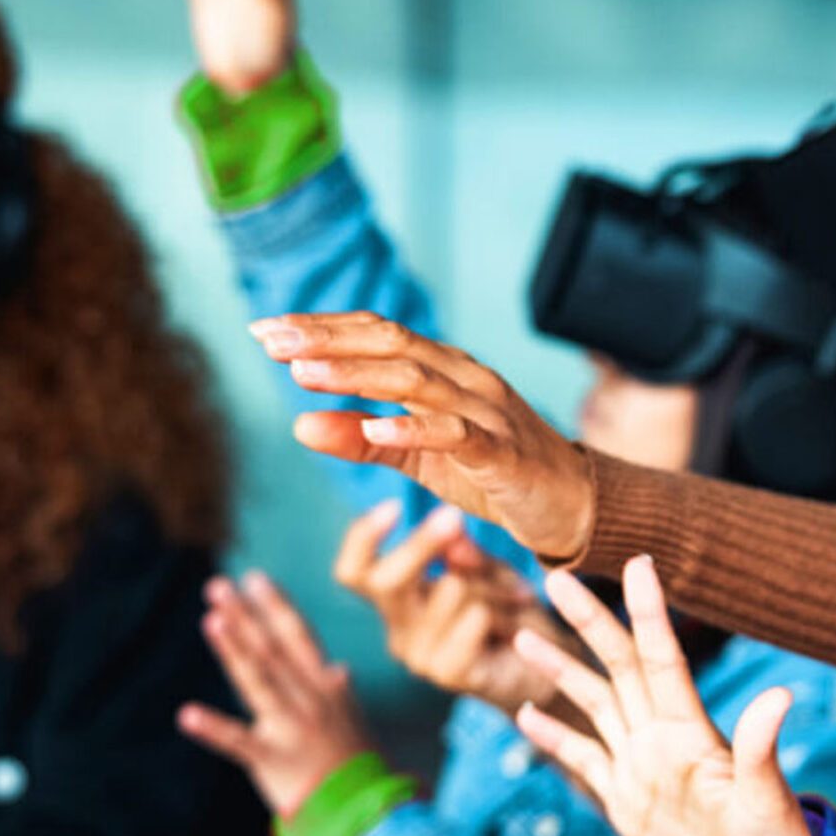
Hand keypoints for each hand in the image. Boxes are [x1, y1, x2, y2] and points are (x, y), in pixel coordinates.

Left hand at [176, 571, 372, 819]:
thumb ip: (336, 689)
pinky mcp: (273, 758)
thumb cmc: (354, 760)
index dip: (276, 605)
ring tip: (211, 620)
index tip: (254, 577)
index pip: (298, 635)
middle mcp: (309, 697)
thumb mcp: (351, 715)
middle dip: (245, 615)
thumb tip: (338, 667)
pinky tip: (187, 714)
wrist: (364, 806)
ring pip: (258, 679)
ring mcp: (291, 725)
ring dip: (234, 648)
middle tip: (218, 585)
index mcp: (324, 684)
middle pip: (272, 648)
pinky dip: (213, 728)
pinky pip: (239, 741)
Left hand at [250, 312, 597, 561]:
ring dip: (357, 376)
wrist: (573, 505)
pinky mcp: (504, 454)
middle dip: (327, 340)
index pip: (377, 335)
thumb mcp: (417, 458)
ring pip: (416, 380)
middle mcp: (466, 379)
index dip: (321, 329)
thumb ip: (361, 440)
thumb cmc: (494, 474)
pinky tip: (374, 427)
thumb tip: (296, 423)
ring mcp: (488, 412)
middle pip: (392, 344)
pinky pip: (456, 435)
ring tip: (304, 375)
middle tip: (270, 341)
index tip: (263, 331)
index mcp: (444, 372)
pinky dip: (414, 429)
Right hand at [333, 500, 562, 712]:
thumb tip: (449, 526)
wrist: (547, 666)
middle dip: (420, 544)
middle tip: (453, 517)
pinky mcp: (450, 675)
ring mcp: (420, 657)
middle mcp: (399, 629)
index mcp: (399, 599)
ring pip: (450, 590)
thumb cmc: (509, 611)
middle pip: (385, 582)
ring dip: (493, 586)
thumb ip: (464, 552)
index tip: (394, 506)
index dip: (362, 538)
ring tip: (517, 598)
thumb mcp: (489, 570)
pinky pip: (472, 620)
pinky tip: (518, 625)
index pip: (354, 572)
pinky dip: (501, 612)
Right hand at [513, 558, 811, 835]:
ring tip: (523, 636)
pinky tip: (525, 713)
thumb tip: (782, 695)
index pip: (664, 658)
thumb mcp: (766, 797)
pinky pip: (583, 759)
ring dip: (560, 670)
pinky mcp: (624, 799)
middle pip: (618, 666)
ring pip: (593, 703)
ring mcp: (640, 764)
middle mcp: (662, 735)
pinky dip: (555, 737)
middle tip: (556, 577)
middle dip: (589, 622)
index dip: (649, 612)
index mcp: (692, 728)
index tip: (639, 563)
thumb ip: (760, 748)